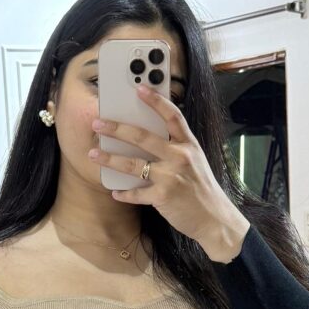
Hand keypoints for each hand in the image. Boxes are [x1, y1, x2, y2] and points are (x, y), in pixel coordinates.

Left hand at [88, 87, 249, 260]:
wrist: (215, 219)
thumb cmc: (202, 190)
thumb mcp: (195, 162)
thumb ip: (176, 149)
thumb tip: (146, 140)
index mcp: (189, 145)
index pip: (172, 116)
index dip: (156, 100)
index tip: (139, 88)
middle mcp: (180, 156)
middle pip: (143, 137)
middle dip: (117, 129)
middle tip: (97, 124)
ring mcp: (171, 176)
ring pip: (132, 164)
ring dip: (109, 159)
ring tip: (93, 154)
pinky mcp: (163, 196)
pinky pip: (136, 193)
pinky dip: (124, 193)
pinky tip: (115, 192)